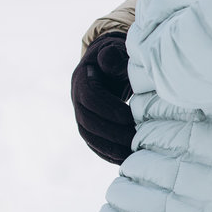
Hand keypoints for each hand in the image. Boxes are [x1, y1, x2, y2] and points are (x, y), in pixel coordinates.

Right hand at [71, 31, 134, 163]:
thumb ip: (113, 57)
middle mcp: (77, 98)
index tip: (131, 118)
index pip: (90, 97)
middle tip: (135, 139)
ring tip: (130, 154)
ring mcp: (80, 114)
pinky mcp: (88, 126)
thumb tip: (108, 58)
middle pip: (88, 121)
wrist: (108, 63)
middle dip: (111, 132)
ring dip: (108, 148)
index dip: (108, 109)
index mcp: (82, 78)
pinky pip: (93, 143)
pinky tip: (123, 159)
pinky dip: (106, 153)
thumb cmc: (117, 58)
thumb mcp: (116, 52)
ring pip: (88, 136)